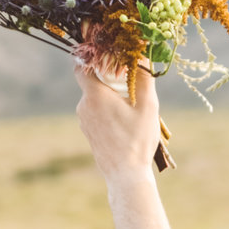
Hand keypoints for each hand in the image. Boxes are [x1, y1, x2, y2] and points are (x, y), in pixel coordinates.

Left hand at [73, 58, 161, 185]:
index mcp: (94, 96)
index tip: (110, 58)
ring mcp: (84, 121)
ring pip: (95, 99)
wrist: (126, 175)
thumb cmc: (137, 140)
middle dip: (109, 79)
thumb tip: (142, 52)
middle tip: (131, 85)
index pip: (81, 66)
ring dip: (110, 97)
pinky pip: (96, 113)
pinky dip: (108, 111)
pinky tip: (126, 123)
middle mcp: (83, 106)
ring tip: (132, 109)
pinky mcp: (89, 132)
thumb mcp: (148, 105)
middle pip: (92, 82)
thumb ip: (144, 76)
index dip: (93, 58)